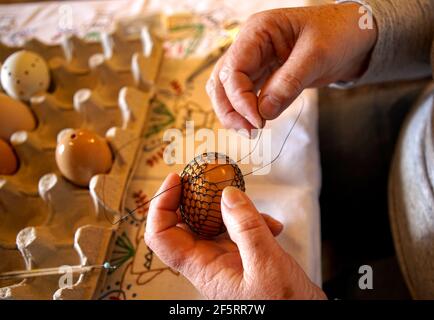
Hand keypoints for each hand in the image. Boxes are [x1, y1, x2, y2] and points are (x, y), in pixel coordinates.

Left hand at [145, 173, 326, 299]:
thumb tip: (226, 194)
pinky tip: (273, 226)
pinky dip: (252, 222)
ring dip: (232, 209)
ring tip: (256, 208)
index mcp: (203, 268)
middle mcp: (208, 263)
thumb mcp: (267, 264)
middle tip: (212, 178)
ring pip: (214, 223)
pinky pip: (237, 231)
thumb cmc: (283, 305)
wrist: (303, 318)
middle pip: (186, 223)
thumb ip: (246, 228)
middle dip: (197, 197)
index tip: (176, 180)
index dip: (161, 206)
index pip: (162, 236)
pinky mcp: (241, 257)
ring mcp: (224, 260)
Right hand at [206, 3, 376, 130]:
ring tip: (250, 132)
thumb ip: (288, 83)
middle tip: (248, 132)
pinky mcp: (265, 76)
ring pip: (229, 90)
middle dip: (229, 108)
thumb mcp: (316, 55)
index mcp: (258, 31)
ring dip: (234, 112)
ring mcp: (256, 61)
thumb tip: (263, 113)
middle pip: (222, 80)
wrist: (356, 36)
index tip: (257, 121)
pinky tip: (256, 123)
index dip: (240, 98)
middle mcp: (251, 46)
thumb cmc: (339, 33)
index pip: (233, 69)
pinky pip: (246, 94)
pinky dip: (246, 110)